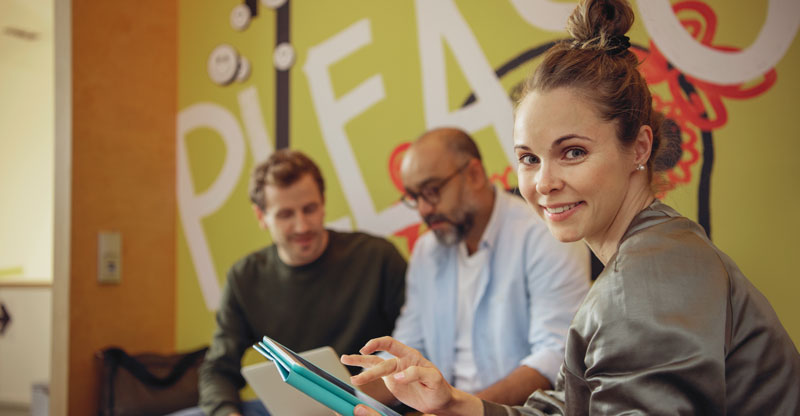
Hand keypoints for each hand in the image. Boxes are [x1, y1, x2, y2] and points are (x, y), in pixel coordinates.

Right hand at [341, 336, 459, 413]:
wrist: (439, 400)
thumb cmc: (439, 387)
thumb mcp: (433, 379)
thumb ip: (416, 374)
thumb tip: (397, 376)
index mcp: (411, 356)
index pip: (391, 344)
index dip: (377, 344)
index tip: (366, 350)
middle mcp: (400, 360)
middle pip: (379, 362)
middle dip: (366, 369)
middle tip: (355, 380)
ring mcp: (394, 370)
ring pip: (373, 364)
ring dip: (359, 362)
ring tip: (344, 359)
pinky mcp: (391, 380)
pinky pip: (375, 373)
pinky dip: (364, 372)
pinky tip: (354, 372)